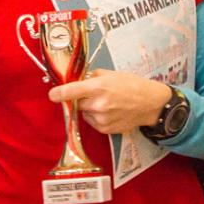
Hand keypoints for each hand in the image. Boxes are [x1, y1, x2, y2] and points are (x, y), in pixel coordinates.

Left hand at [48, 72, 171, 133]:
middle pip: (77, 103)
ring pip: (84, 113)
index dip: (59, 93)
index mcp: (98, 87)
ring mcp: (101, 119)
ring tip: (106, 103)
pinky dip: (96, 116)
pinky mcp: (105, 129)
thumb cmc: (132, 85)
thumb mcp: (110, 74)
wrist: (151, 104)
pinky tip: (110, 111)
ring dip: (89, 108)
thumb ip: (91, 77)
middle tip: (94, 94)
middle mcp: (98, 105)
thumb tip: (77, 81)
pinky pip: (92, 122)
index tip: (52, 95)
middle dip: (81, 98)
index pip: (71, 91)